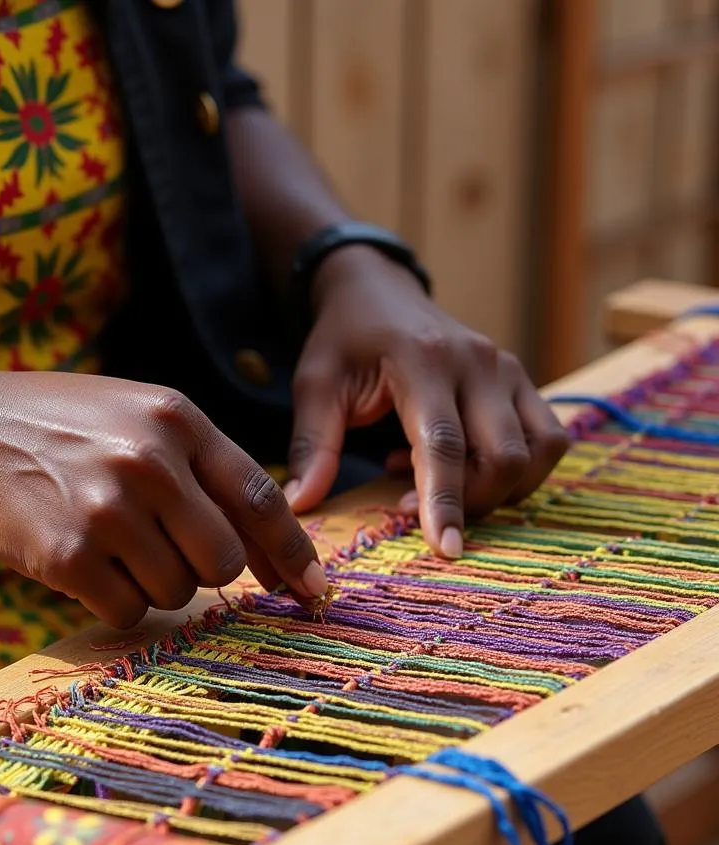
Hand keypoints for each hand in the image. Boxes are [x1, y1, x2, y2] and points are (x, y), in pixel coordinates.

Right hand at [0, 370, 325, 628]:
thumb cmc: (69, 428)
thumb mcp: (143, 418)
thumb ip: (206, 470)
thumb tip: (270, 550)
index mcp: (178, 421)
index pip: (259, 498)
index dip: (293, 552)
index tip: (314, 590)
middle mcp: (149, 462)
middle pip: (222, 561)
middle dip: (205, 570)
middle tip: (168, 550)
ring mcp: (107, 510)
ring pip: (175, 593)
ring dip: (154, 583)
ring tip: (112, 542)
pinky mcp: (68, 556)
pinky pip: (127, 611)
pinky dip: (115, 600)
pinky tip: (86, 562)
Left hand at [283, 247, 568, 556]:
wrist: (379, 290)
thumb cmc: (344, 340)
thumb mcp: (315, 385)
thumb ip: (313, 445)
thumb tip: (300, 504)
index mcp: (423, 361)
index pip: (444, 444)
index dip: (446, 501)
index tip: (446, 550)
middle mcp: (478, 362)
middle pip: (503, 456)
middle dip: (469, 502)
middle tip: (406, 505)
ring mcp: (507, 368)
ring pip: (537, 452)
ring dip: (496, 489)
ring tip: (433, 480)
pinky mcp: (522, 380)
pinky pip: (547, 439)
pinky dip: (515, 468)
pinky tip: (460, 462)